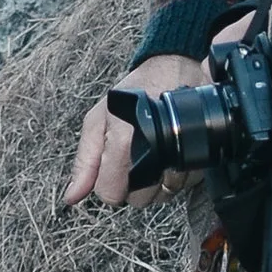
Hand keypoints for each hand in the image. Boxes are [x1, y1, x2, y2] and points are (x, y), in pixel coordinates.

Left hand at [65, 53, 205, 207]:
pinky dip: (173, 178)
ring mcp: (181, 160)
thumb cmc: (134, 94)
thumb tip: (72, 197)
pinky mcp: (199, 162)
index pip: (111, 194)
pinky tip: (167, 157)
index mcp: (124, 141)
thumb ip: (85, 161)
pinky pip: (181, 188)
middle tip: (131, 158)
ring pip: (160, 197)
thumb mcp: (98, 119)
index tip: (112, 167)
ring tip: (150, 156)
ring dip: (154, 184)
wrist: (175, 71)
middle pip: (137, 200)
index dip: (108, 184)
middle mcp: (154, 154)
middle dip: (132, 185)